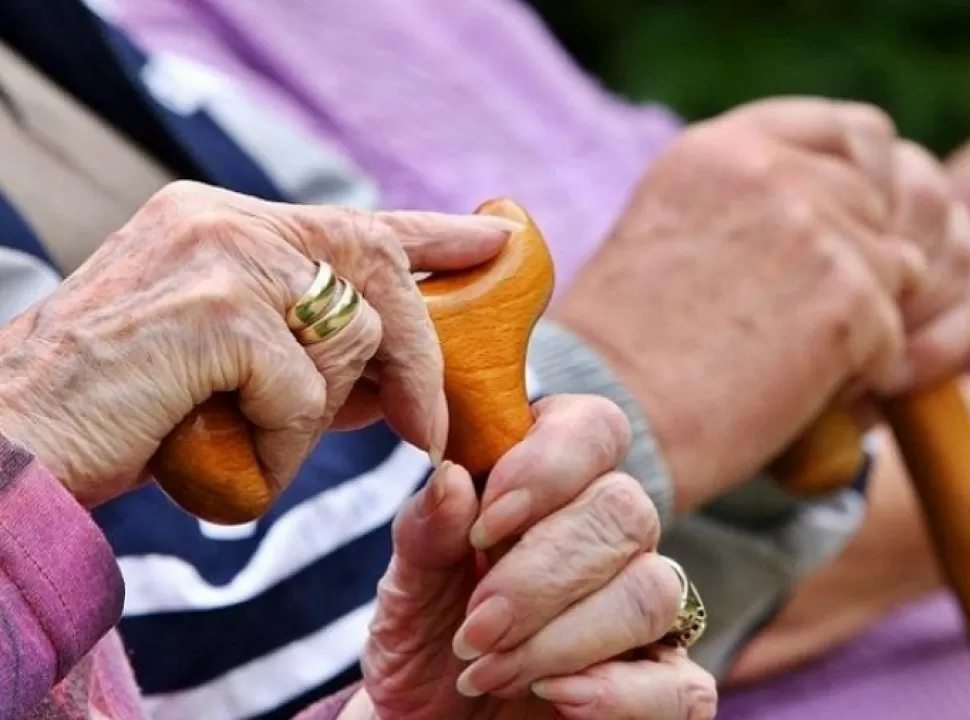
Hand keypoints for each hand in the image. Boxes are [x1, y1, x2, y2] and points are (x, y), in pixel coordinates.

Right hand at [0, 181, 512, 506]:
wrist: (16, 447)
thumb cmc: (119, 415)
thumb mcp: (230, 367)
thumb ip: (310, 351)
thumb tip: (404, 375)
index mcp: (221, 221)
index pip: (353, 220)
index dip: (434, 234)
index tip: (495, 238)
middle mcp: (223, 219)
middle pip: (377, 267)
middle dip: (418, 354)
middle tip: (427, 424)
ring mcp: (220, 256)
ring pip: (352, 338)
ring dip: (316, 419)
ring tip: (244, 442)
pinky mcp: (218, 311)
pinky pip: (308, 394)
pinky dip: (284, 447)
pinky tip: (226, 454)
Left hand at [358, 394, 716, 719]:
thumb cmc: (425, 640)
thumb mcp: (406, 586)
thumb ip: (427, 531)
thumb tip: (453, 478)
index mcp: (554, 484)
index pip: (595, 429)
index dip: (551, 465)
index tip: (486, 525)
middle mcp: (611, 536)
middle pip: (626, 511)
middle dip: (542, 576)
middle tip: (475, 628)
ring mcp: (644, 610)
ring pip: (654, 592)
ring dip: (565, 639)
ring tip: (490, 672)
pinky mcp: (664, 685)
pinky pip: (684, 684)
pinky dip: (622, 694)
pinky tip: (558, 699)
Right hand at [554, 97, 969, 508]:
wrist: (608, 418)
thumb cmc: (628, 349)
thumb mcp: (672, 231)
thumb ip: (751, 203)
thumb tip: (841, 210)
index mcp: (722, 148)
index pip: (856, 133)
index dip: (871, 188)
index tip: (850, 238)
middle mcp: (771, 170)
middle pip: (880, 208)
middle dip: (861, 267)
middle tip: (803, 326)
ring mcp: (814, 229)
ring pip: (896, 272)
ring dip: (862, 322)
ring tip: (786, 363)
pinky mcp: (848, 297)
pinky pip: (894, 335)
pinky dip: (860, 374)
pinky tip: (793, 393)